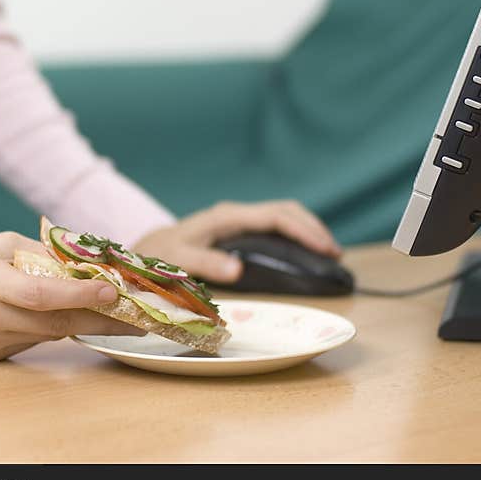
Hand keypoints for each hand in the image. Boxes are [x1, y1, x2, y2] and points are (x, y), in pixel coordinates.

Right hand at [0, 232, 141, 361]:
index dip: (79, 293)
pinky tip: (70, 316)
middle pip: (55, 324)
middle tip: (134, 314)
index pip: (40, 294)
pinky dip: (56, 327)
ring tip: (113, 311)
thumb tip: (89, 262)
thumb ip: (43, 253)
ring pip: (50, 335)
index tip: (112, 290)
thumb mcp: (0, 244)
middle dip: (100, 319)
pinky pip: (35, 341)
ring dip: (84, 323)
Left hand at [133, 200, 340, 283]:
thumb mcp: (177, 261)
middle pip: (286, 210)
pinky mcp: (238, 229)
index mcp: (226, 217)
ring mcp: (238, 219)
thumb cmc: (159, 256)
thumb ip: (204, 263)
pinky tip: (305, 252)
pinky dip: (295, 235)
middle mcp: (235, 213)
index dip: (304, 230)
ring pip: (283, 215)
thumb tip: (237, 270)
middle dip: (313, 228)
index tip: (326, 248)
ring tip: (329, 252)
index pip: (275, 216)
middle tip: (335, 253)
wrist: (145, 250)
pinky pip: (274, 225)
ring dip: (308, 229)